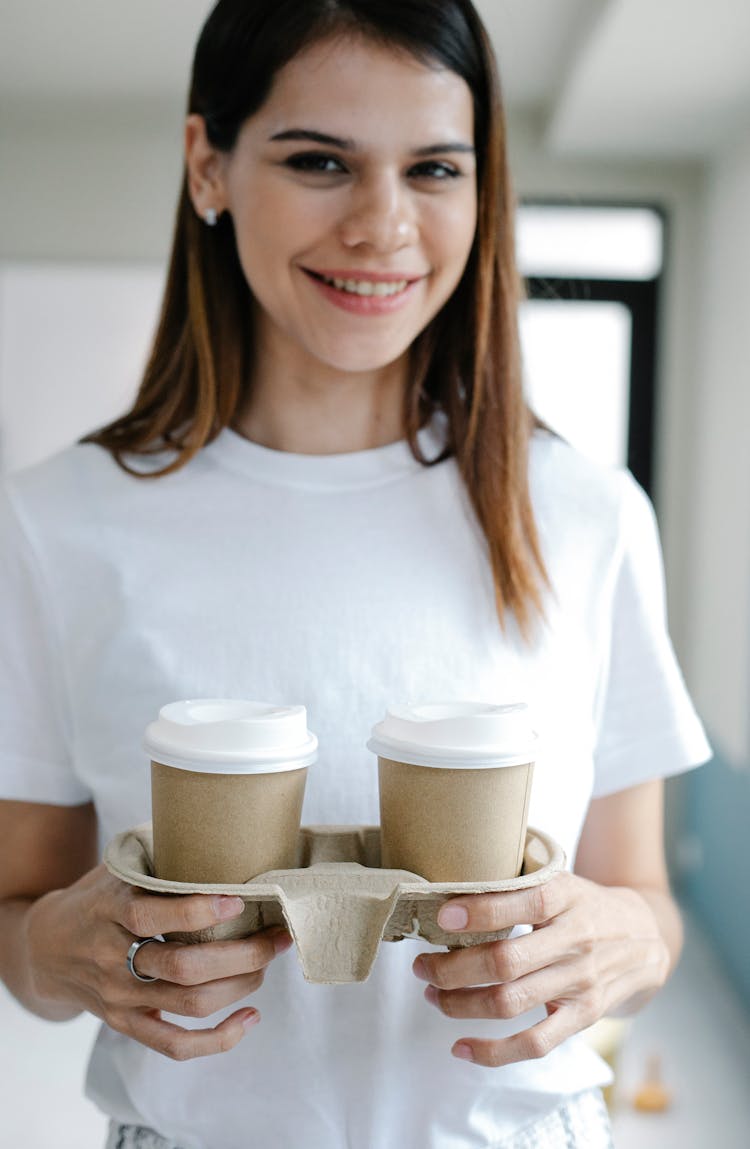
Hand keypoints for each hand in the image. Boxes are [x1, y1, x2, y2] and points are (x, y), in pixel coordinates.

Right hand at [24, 863, 290, 1060]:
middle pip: (184, 968)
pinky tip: (250, 1018)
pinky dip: (217, 1040)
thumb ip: (159, 861)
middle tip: (277, 935)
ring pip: (189, 1003)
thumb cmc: (98, 898)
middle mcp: (112, 959)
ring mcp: (120, 998)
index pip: (150, 915)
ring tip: (268, 961)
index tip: (238, 898)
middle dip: (243, 954)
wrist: (46, 948)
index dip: (197, 910)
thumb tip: (222, 835)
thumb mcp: (117, 870)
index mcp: (109, 911)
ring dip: (241, 984)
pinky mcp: (126, 1025)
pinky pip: (174, 1045)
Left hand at [412, 871, 669, 1067]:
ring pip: (509, 1002)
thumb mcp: (561, 879)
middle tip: (421, 965)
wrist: (647, 937)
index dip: (479, 912)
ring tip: (432, 993)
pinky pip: (535, 1044)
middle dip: (451, 967)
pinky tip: (460, 1047)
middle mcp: (575, 940)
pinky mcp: (584, 1016)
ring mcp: (581, 982)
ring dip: (460, 1003)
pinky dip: (493, 1052)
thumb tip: (449, 893)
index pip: (523, 903)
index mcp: (566, 897)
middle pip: (504, 962)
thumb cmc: (585, 904)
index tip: (442, 916)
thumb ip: (518, 886)